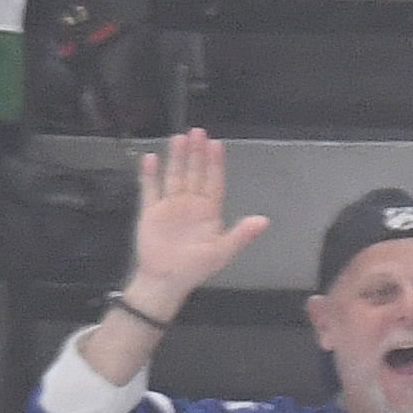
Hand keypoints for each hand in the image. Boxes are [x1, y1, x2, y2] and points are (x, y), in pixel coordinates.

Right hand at [128, 129, 271, 310]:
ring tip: (179, 139)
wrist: (165, 281)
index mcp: (208, 212)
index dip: (215, 163)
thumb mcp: (222, 252)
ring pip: (174, 176)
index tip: (215, 144)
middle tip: (197, 132)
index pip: (214, 182)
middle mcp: (190, 205)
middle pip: (194, 173)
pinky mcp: (150, 211)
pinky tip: (151, 159)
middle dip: (196, 153)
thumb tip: (263, 220)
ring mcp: (170, 206)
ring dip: (177, 158)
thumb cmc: (195, 268)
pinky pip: (150, 189)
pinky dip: (150, 175)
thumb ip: (241, 234)